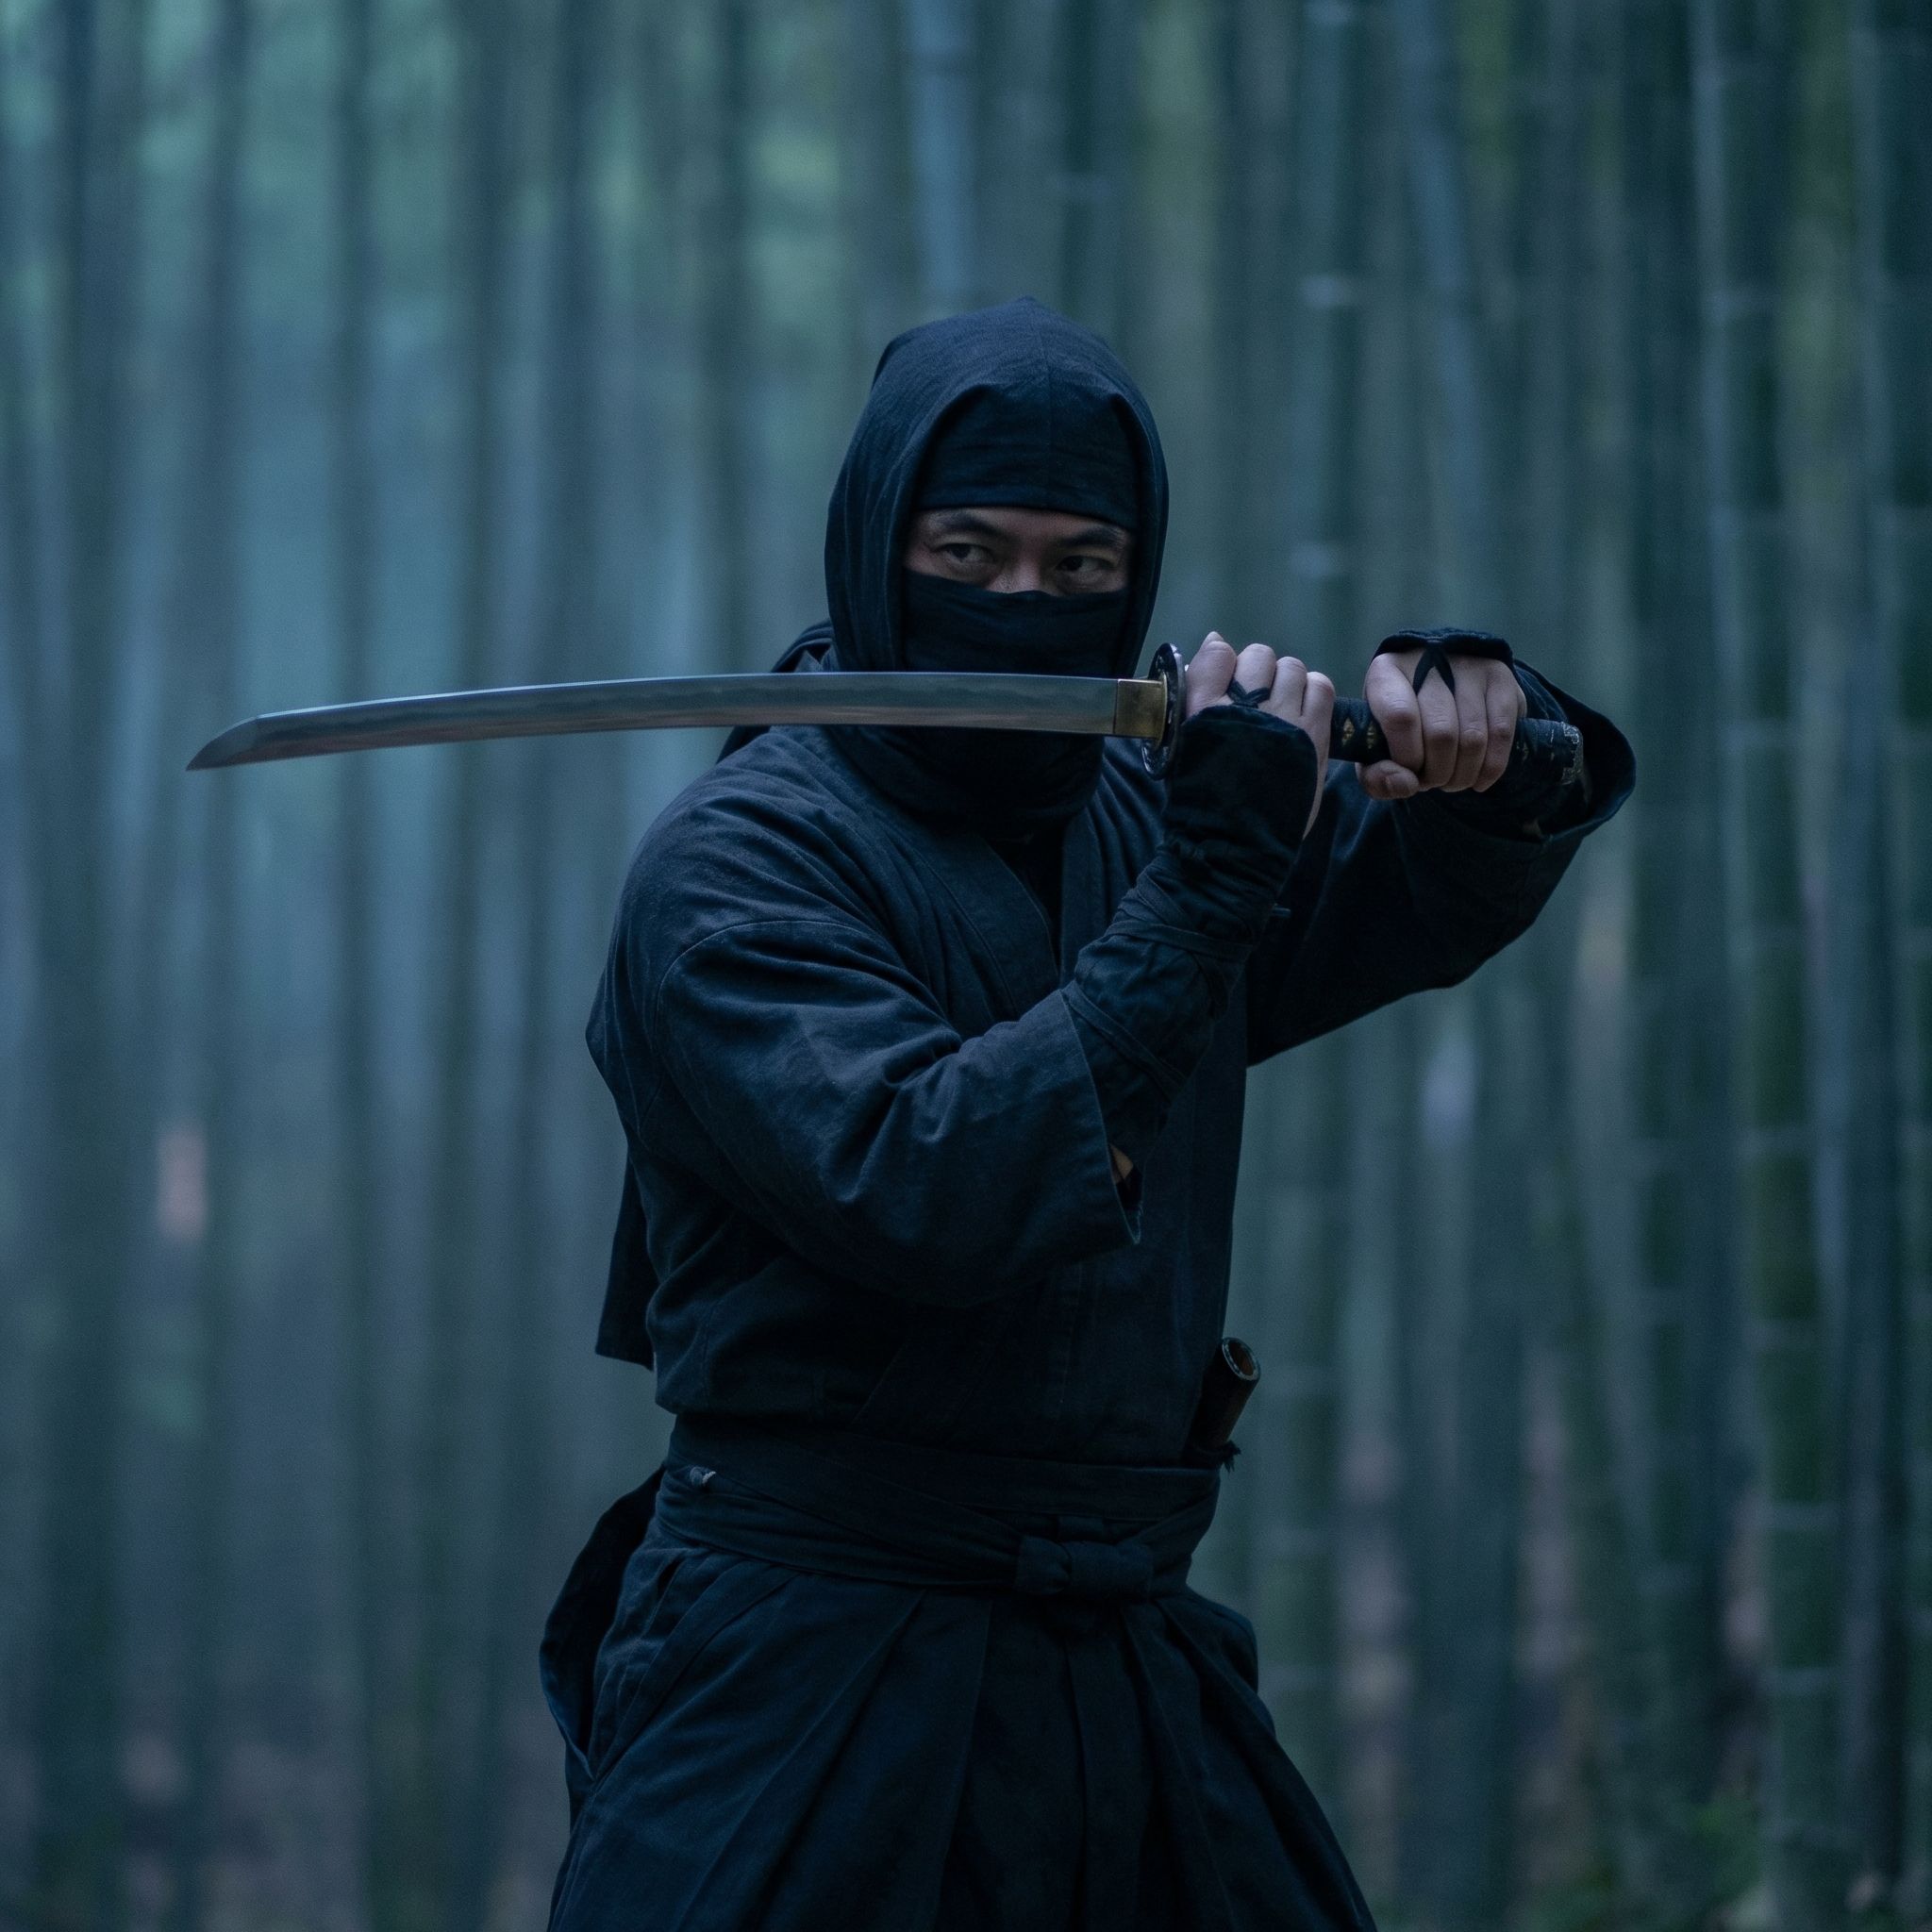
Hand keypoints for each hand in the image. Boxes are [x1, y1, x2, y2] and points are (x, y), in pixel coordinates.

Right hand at [1184, 632, 1333, 833]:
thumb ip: (1199, 692)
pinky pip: (1321, 688)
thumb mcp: (1184, 743)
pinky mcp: (1313, 736)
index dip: (1223, 663)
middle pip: (1258, 657)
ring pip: (1292, 669)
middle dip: (1257, 674)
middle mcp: (1243, 709)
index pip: (1217, 654)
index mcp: (1202, 711)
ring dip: (1286, 683)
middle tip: (1256, 702)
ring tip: (1280, 710)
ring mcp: (1282, 721)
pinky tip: (1302, 714)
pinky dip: (1313, 694)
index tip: (1226, 683)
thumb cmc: (1200, 799)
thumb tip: (1216, 641)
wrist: (1232, 847)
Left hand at [1359, 649, 1523, 800]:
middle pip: (1441, 733)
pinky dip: (1490, 768)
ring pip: (1473, 737)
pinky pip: (1501, 733)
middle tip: (1431, 782)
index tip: (1409, 773)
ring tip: (1451, 782)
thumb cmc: (1400, 729)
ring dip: (1462, 775)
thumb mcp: (1377, 753)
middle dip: (1436, 773)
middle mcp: (1429, 659)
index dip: (1407, 757)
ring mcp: (1470, 666)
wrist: (1441, 693)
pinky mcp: (1501, 677)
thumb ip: (1377, 777)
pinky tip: (1478, 780)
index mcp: (1386, 672)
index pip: (1400, 717)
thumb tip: (1405, 785)